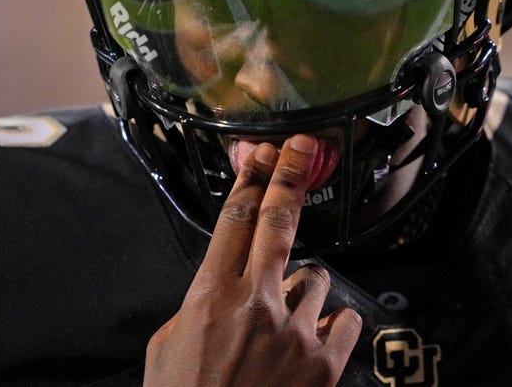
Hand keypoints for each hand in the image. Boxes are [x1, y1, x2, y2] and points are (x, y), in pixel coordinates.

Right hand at [144, 135, 361, 385]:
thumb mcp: (167, 344)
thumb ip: (199, 305)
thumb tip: (221, 287)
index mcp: (212, 295)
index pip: (235, 217)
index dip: (252, 176)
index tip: (263, 152)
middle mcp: (257, 303)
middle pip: (280, 221)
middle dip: (292, 177)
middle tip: (303, 149)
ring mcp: (295, 332)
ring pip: (317, 278)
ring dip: (303, 291)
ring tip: (282, 324)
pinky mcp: (324, 363)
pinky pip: (344, 319)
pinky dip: (331, 324)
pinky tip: (313, 338)